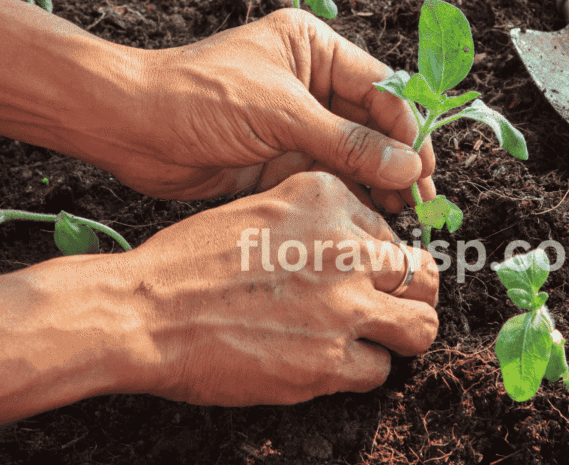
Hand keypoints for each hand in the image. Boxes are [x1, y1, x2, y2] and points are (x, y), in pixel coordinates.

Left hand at [115, 8, 435, 208]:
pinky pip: (326, 178)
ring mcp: (296, 124)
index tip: (425, 171)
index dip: (408, 131)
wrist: (128, 127)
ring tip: (404, 218)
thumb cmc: (197, 97)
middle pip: (372, 126)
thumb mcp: (281, 114)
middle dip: (399, 163)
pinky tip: (370, 219)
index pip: (380, 89)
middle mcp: (311, 83)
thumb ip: (347, 143)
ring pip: (353, 157)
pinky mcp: (279, 159)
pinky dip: (348, 198)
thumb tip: (408, 166)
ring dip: (378, 185)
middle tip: (423, 204)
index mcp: (314, 49)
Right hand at [125, 172, 438, 405]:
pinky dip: (361, 371)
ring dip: (402, 335)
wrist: (145, 311)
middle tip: (395, 307)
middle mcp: (347, 247)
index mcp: (329, 198)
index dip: (382, 258)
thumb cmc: (190, 262)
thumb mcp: (261, 209)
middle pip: (423, 274)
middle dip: (415, 293)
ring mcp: (344, 306)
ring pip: (421, 327)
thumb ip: (317, 220)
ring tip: (378, 340)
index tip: (367, 274)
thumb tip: (357, 245)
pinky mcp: (331, 361)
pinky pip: (379, 371)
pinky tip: (332, 365)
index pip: (392, 229)